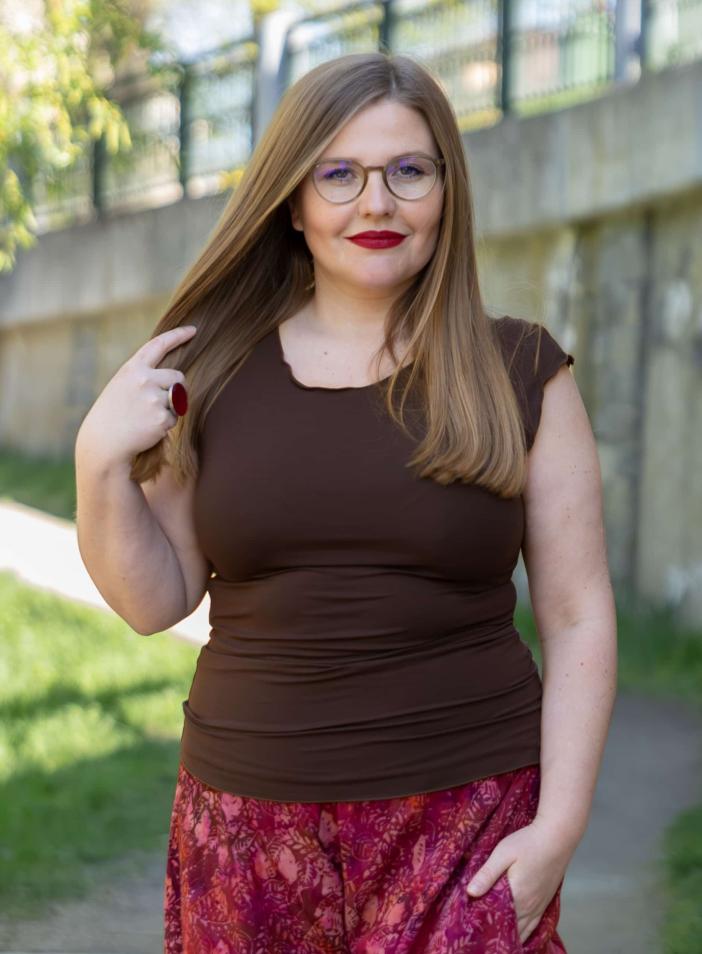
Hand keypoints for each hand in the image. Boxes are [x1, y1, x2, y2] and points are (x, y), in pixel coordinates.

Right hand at [76, 325, 196, 469]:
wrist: (103, 443)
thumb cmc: (112, 415)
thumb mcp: (122, 387)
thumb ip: (143, 377)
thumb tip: (174, 378)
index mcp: (132, 369)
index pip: (158, 345)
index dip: (177, 335)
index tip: (193, 330)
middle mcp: (144, 379)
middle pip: (178, 377)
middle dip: (176, 388)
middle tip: (157, 403)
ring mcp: (154, 398)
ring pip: (179, 399)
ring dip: (170, 408)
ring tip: (146, 417)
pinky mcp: (162, 417)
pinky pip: (175, 418)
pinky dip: (165, 425)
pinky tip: (146, 429)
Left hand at [466, 818, 572, 944]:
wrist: (557, 836)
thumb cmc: (528, 843)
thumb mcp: (503, 853)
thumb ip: (487, 874)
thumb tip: (469, 893)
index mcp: (517, 896)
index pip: (498, 920)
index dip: (485, 925)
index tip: (472, 924)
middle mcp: (530, 906)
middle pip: (511, 929)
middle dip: (497, 932)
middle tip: (481, 932)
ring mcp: (540, 906)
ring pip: (524, 931)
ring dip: (512, 935)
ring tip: (497, 937)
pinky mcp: (546, 902)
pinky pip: (535, 926)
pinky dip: (525, 932)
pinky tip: (519, 934)